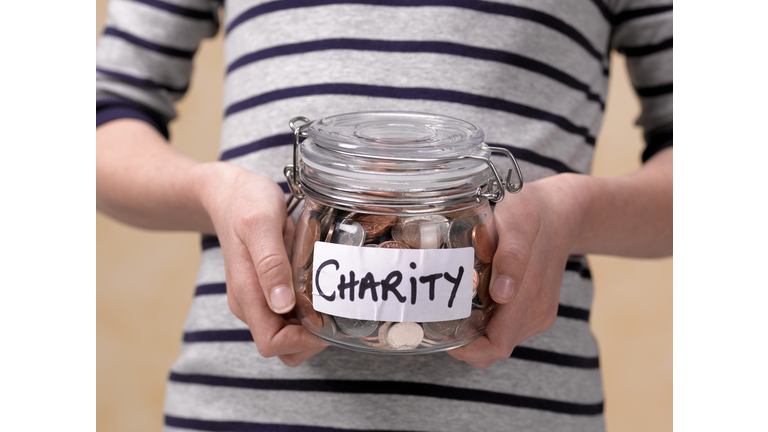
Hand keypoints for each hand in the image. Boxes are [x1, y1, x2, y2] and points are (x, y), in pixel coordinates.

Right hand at [197, 162, 327, 365]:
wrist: (229, 192)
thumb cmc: (245, 203)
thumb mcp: (260, 224)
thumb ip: (270, 264)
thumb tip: (281, 304)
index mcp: (247, 294)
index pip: (271, 344)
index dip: (301, 342)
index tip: (326, 321)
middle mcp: (250, 303)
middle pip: (282, 347)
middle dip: (311, 340)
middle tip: (336, 311)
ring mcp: (258, 298)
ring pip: (287, 334)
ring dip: (312, 327)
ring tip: (331, 299)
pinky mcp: (267, 290)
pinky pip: (289, 315)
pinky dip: (308, 312)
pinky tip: (322, 289)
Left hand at [447, 174, 588, 368]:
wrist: (561, 211)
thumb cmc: (533, 212)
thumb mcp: (519, 222)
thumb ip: (512, 257)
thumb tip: (503, 294)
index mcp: (530, 297)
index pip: (495, 347)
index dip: (467, 350)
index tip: (441, 333)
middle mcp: (536, 312)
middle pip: (494, 348)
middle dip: (465, 342)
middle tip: (437, 318)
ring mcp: (538, 312)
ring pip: (499, 339)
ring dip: (475, 333)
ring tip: (451, 308)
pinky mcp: (537, 307)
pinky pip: (506, 327)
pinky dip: (487, 322)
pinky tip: (472, 299)